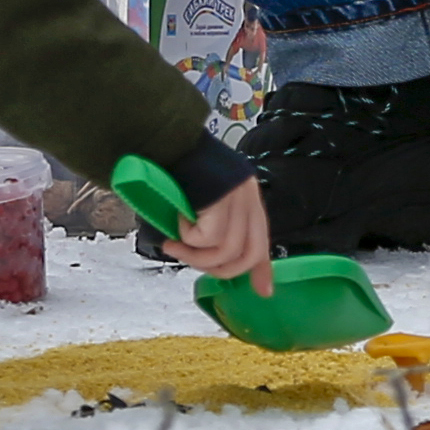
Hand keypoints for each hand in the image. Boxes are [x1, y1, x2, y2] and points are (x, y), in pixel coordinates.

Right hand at [156, 173, 272, 295]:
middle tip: (189, 261)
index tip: (263, 291)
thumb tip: (208, 257)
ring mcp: (238, 197)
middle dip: (219, 270)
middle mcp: (248, 196)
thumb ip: (210, 224)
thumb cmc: (174, 167)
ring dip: (195, 256)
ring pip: (227, 250)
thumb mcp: (199, 199)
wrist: (166, 138)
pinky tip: (178, 220)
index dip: (262, 268)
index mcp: (246, 195)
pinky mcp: (223, 199)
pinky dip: (189, 238)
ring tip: (173, 245)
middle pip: (249, 253)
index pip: (261, 238)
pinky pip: (208, 238)